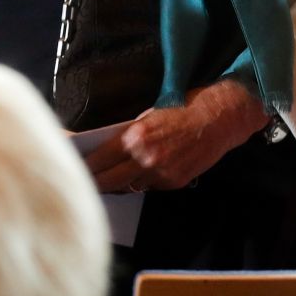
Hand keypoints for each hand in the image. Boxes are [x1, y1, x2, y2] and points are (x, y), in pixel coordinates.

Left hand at [85, 79, 269, 192]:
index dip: (86, 167)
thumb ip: (128, 134)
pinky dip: (143, 182)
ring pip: (129, 187)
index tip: (78, 170)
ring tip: (109, 181)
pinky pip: (149, 186)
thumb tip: (108, 149)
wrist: (217, 118)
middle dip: (96, 182)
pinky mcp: (174, 182)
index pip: (100, 160)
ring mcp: (160, 173)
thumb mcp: (148, 115)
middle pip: (109, 180)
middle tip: (84, 183)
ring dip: (119, 184)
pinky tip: (139, 175)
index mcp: (134, 137)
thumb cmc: (183, 108)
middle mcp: (145, 158)